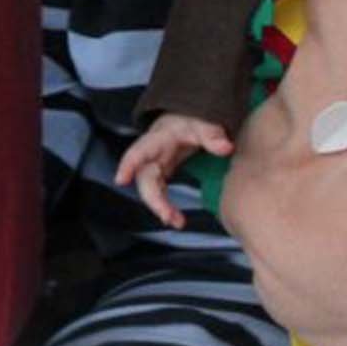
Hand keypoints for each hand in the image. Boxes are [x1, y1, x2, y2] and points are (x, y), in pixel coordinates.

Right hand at [115, 112, 232, 230]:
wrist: (184, 124)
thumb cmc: (187, 123)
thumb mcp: (200, 123)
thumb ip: (212, 135)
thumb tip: (225, 148)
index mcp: (156, 140)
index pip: (139, 151)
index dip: (128, 165)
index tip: (122, 180)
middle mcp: (150, 156)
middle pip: (144, 178)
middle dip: (153, 198)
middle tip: (167, 216)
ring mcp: (154, 168)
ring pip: (150, 190)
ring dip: (160, 207)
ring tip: (177, 222)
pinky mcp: (161, 177)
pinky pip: (159, 194)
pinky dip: (166, 208)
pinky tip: (176, 219)